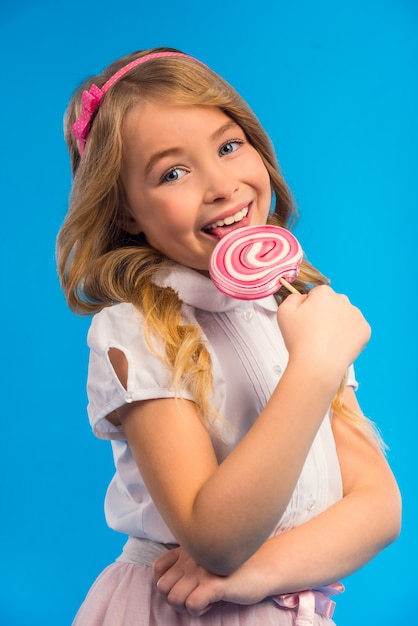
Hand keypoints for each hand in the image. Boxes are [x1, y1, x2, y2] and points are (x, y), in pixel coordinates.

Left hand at [153, 547, 269, 615]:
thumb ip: (187, 563)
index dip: (164, 584)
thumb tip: (167, 584)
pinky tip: (211, 604)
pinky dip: (198, 610)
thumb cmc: (233, 566)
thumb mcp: (206, 557)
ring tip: (202, 602)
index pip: (157, 569)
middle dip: (174, 599)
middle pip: (162, 587)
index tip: (181, 588)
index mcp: (187, 550)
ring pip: (174, 598)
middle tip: (191, 599)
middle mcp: (191, 557)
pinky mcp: (215, 583)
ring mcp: (202, 570)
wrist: (262, 567)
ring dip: (186, 607)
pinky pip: (192, 604)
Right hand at [277, 286, 370, 383]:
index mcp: (324, 293)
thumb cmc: (300, 340)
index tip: (306, 321)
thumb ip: (293, 298)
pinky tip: (336, 344)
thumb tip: (303, 298)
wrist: (317, 365)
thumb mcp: (284, 312)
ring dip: (337, 324)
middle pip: (332, 304)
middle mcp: (343, 300)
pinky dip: (348, 336)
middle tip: (315, 332)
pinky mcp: (364, 330)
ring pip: (345, 316)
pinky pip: (355, 329)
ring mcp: (356, 315)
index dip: (309, 308)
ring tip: (325, 341)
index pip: (317, 295)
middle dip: (325, 314)